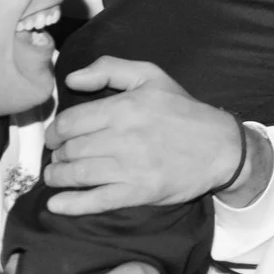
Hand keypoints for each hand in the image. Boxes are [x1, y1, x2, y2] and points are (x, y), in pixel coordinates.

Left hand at [45, 59, 246, 213]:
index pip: (70, 122)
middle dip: (57, 155)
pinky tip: (57, 205)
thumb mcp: (150, 76)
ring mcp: (130, 168)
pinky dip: (71, 205)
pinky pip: (96, 202)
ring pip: (78, 175)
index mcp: (124, 107)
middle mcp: (124, 137)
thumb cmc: (182, 110)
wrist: (219, 146)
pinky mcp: (138, 193)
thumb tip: (71, 80)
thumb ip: (109, 69)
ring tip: (55, 177)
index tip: (54, 138)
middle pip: (71, 150)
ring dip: (58, 178)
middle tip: (58, 157)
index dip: (54, 132)